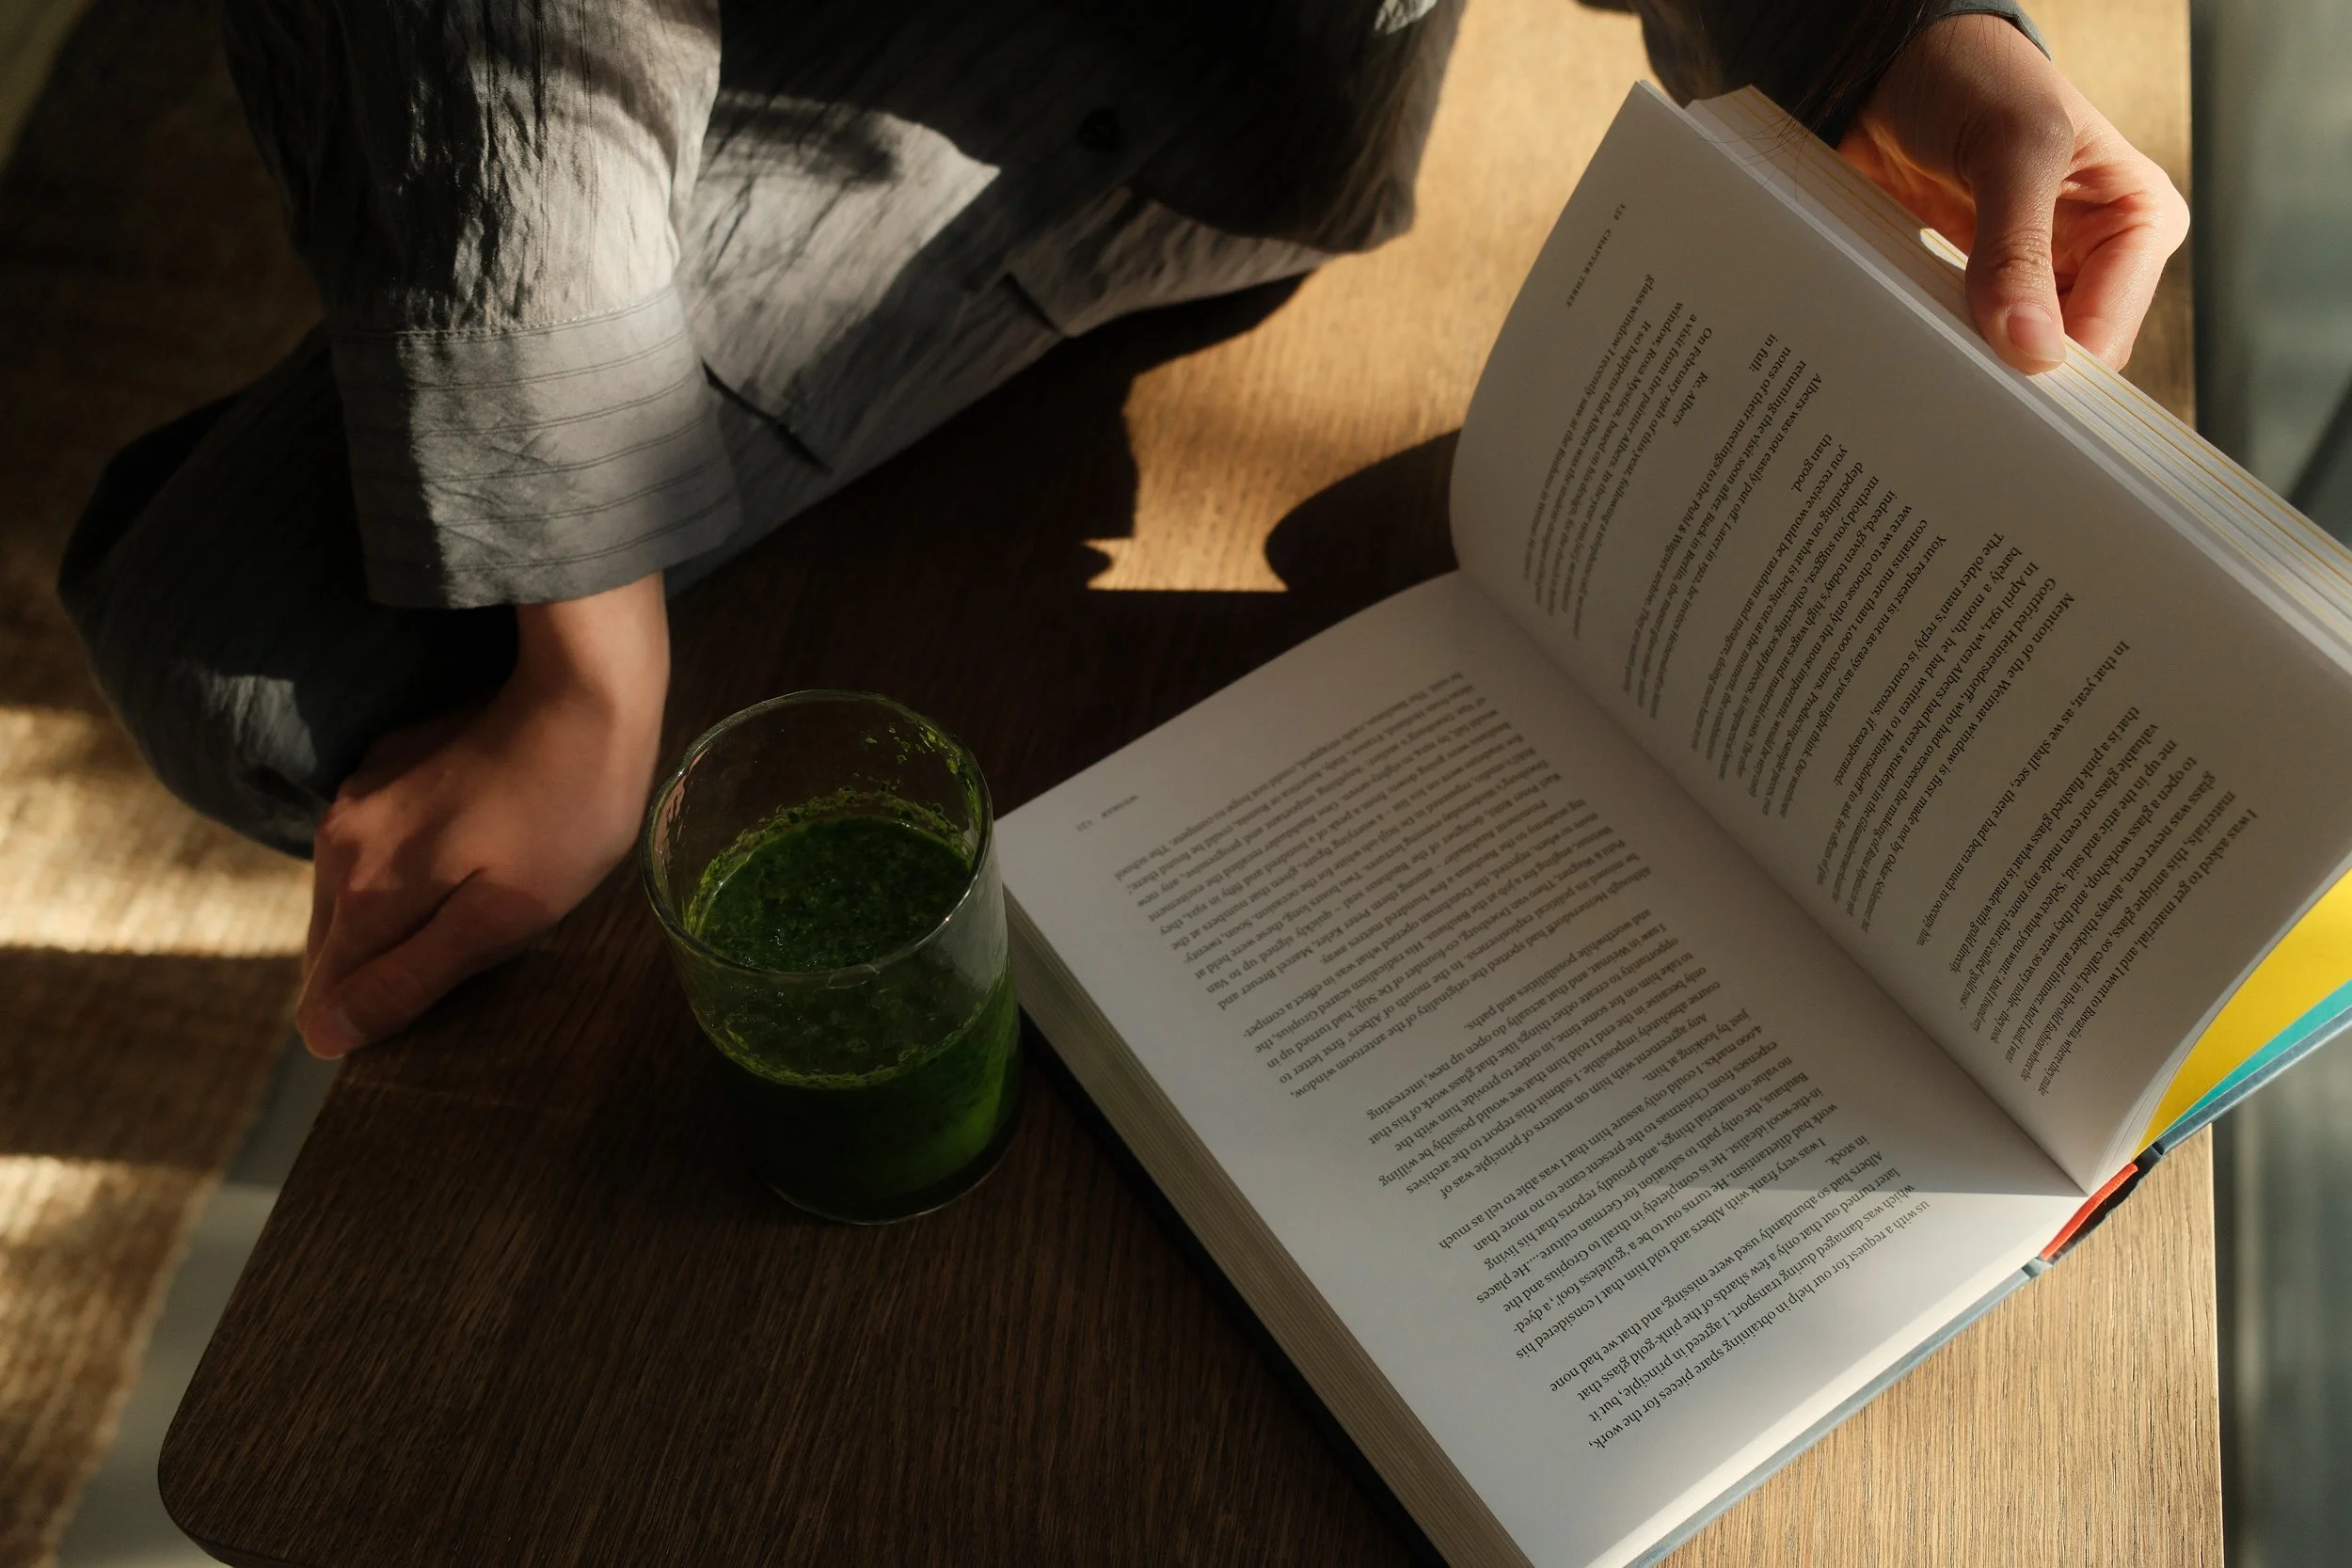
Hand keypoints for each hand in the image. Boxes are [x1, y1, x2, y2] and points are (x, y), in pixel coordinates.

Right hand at [295, 573, 669, 1057]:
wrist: (584, 693)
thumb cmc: (564, 817)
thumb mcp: (504, 917)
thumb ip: (407, 977)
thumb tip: (321, 1036)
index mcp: (365, 893)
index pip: (329, 994)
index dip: (374, 1016)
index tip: (437, 1004)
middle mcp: (339, 845)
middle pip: (335, 945)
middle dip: (380, 968)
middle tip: (466, 955)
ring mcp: (355, 796)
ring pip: (351, 892)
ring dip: (392, 915)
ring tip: (467, 905)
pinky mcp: (382, 762)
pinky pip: (372, 842)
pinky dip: (402, 864)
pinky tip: (460, 853)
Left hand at [1838, 13, 2188, 372]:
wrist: (1893, 67)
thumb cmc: (1975, 78)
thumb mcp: (2013, 148)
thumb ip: (2018, 249)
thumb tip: (2033, 347)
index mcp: (2137, 221)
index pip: (2110, 333)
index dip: (2058, 371)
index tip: (2003, 394)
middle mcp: (2093, 257)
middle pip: (2061, 357)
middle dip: (2011, 372)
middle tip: (1956, 389)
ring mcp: (2031, 275)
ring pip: (2007, 358)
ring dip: (1967, 362)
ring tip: (1927, 364)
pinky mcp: (1974, 283)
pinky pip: (1960, 340)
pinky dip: (1934, 345)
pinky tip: (1908, 347)